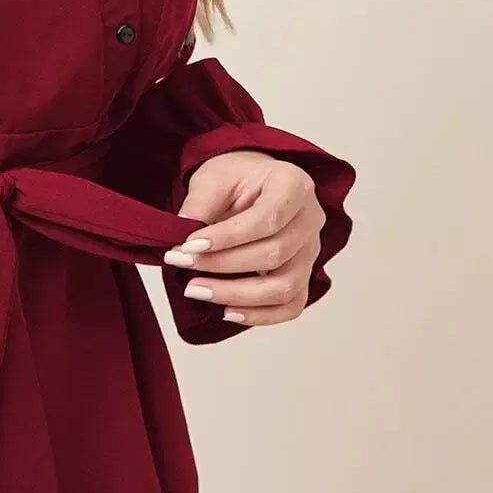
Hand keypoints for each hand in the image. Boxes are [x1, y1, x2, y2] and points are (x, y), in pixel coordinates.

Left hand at [165, 151, 324, 327]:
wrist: (254, 183)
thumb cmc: (237, 177)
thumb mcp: (213, 177)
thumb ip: (199, 205)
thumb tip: (181, 243)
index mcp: (294, 184)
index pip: (268, 218)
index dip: (228, 237)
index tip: (189, 245)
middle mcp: (310, 219)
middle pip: (275, 254)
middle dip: (222, 264)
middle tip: (181, 263)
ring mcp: (311, 251)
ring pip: (284, 287)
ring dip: (237, 295)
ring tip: (196, 289)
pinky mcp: (304, 275)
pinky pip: (291, 306)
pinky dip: (260, 315)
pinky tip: (226, 310)